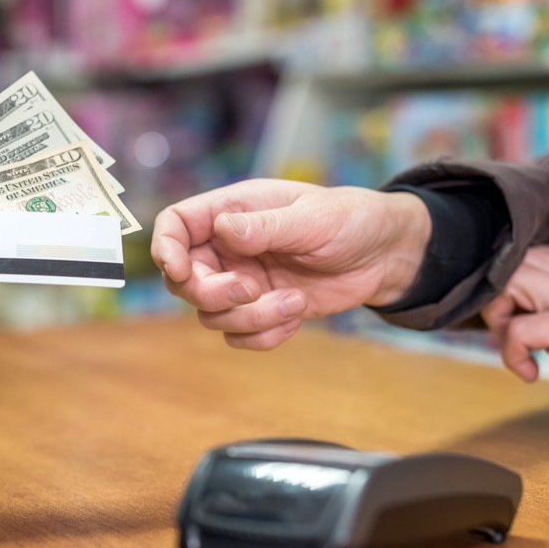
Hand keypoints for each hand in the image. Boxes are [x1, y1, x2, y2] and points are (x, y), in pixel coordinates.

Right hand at [151, 179, 430, 349]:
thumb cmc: (349, 220)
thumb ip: (264, 226)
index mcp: (232, 211)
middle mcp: (228, 249)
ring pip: (211, 315)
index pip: (176, 225)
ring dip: (250, 318)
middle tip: (252, 291)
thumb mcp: (310, 218)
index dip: (165, 247)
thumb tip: (223, 230)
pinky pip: (239, 336)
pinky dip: (264, 336)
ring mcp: (242, 282)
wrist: (383, 255)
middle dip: (213, 294)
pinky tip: (295, 317)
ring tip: (295, 302)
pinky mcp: (261, 311)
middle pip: (185, 281)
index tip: (179, 270)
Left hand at [481, 246, 548, 432]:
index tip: (512, 318)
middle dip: (495, 302)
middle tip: (509, 335)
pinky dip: (512, 356)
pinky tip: (531, 373)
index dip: (504, 287)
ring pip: (506, 286)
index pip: (522, 256)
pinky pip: (517, 331)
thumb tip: (511, 307)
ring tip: (520, 351)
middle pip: (507, 266)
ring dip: (500, 324)